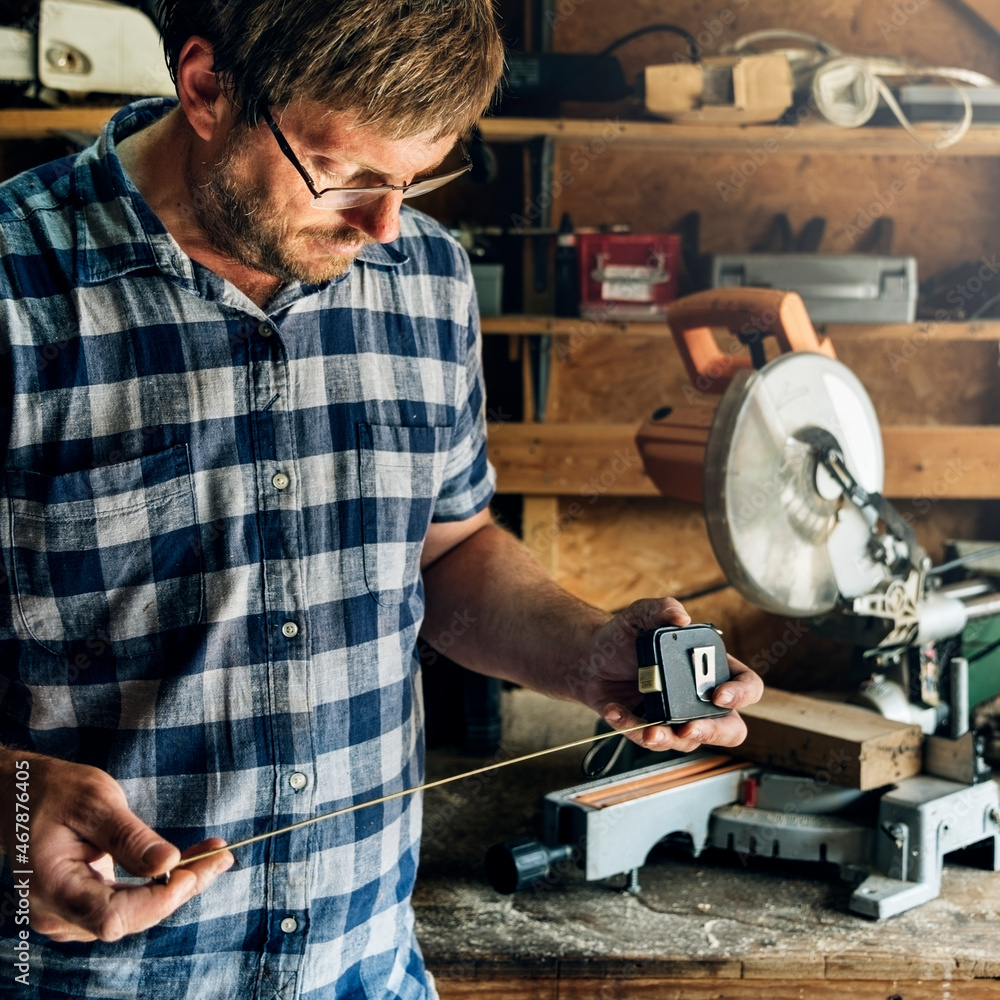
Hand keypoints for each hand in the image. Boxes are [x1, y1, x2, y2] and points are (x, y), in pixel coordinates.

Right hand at [0, 750, 232, 941]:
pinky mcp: (83, 905)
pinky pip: (127, 903)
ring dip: (176, 886)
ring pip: (133, 913)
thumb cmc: (54, 792)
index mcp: (53, 887)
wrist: (21, 795)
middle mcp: (57, 912)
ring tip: (214, 855)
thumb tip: (168, 863)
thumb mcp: (94, 802)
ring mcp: (68, 914)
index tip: (195, 872)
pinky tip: (189, 863)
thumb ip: (128, 836)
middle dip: (180, 888)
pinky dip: (160, 884)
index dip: (158, 901)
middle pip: (129, 918)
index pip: (112, 916)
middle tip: (222, 856)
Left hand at [570, 596, 763, 752]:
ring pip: (688, 742)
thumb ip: (661, 608)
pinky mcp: (650, 729)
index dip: (741, 694)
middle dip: (714, 733)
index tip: (719, 696)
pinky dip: (631, 728)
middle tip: (690, 729)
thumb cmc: (624, 635)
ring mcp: (677, 717)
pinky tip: (615, 711)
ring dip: (669, 739)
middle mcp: (700, 698)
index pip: (747, 686)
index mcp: (711, 668)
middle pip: (730, 728)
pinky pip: (648, 739)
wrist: (590, 656)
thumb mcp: (641, 614)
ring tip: (649, 730)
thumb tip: (681, 617)